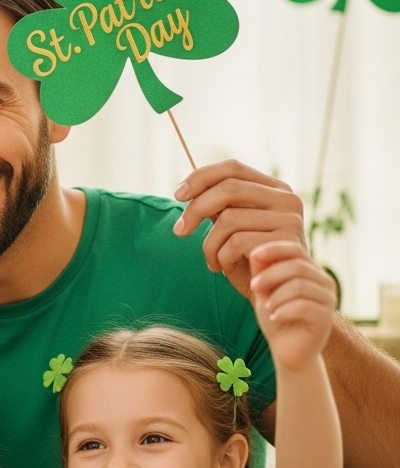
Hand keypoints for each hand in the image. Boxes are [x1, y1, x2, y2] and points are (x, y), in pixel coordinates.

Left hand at [173, 161, 305, 300]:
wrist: (278, 299)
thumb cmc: (250, 262)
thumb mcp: (234, 228)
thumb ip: (220, 206)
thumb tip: (186, 189)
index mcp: (275, 189)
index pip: (233, 168)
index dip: (201, 177)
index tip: (177, 195)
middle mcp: (288, 199)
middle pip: (228, 189)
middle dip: (196, 209)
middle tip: (180, 231)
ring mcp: (291, 220)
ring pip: (228, 218)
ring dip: (209, 243)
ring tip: (212, 260)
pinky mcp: (287, 244)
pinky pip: (236, 242)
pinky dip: (221, 257)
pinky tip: (224, 269)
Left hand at [250, 241, 336, 371]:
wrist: (287, 349)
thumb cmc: (275, 316)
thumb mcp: (263, 289)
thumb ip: (260, 270)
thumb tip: (254, 249)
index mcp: (309, 269)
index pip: (295, 248)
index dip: (273, 249)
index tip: (253, 257)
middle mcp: (323, 281)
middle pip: (296, 266)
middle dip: (269, 275)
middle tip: (254, 288)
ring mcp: (328, 299)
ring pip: (299, 285)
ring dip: (275, 296)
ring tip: (266, 307)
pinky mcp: (326, 318)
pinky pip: (303, 306)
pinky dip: (283, 310)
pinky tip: (274, 317)